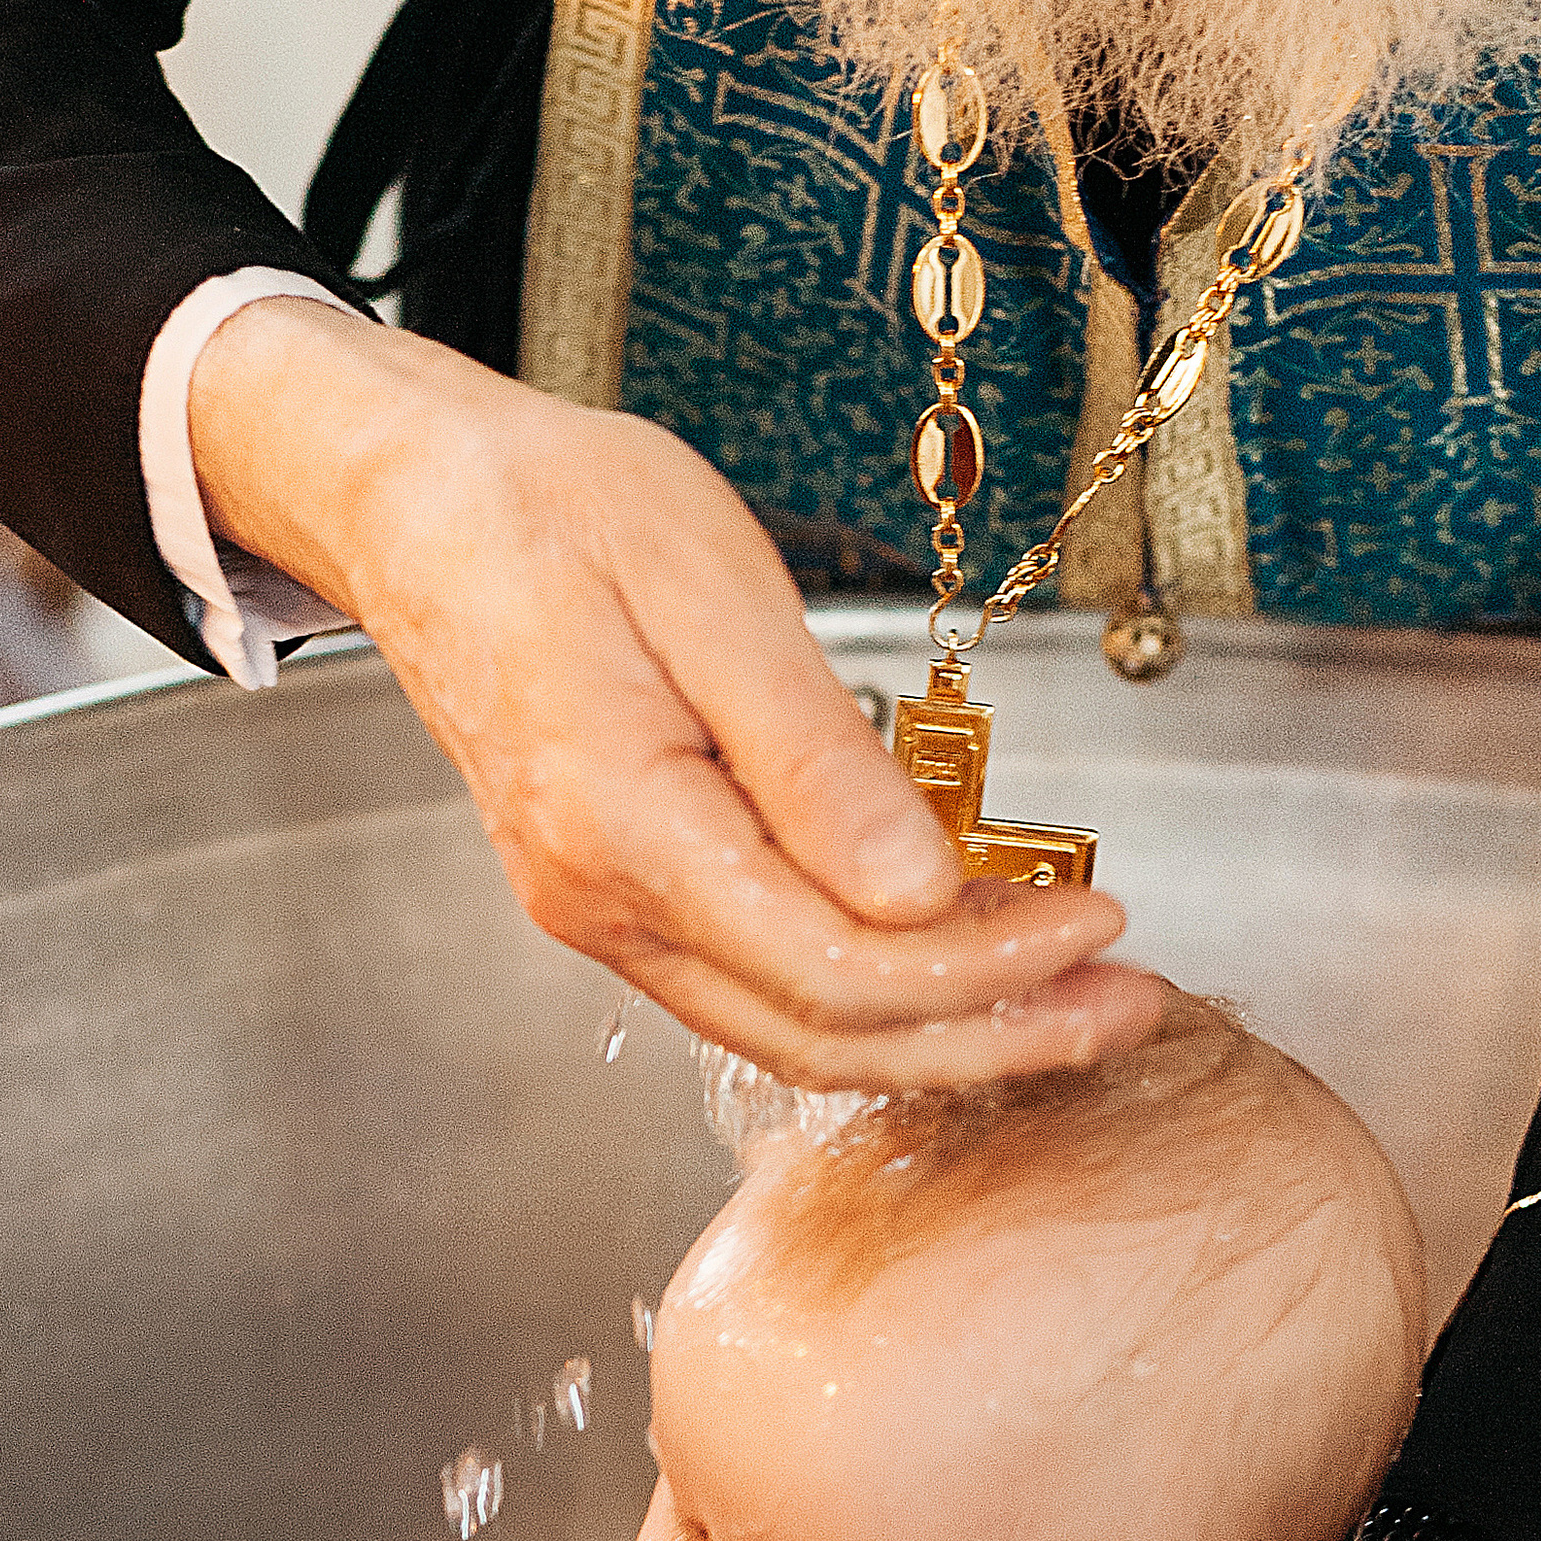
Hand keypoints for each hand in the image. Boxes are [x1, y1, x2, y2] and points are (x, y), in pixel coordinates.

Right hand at [191, 297, 1162, 1089]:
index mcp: (621, 825)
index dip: (983, 971)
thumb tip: (921, 893)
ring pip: (790, 1032)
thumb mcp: (708, 592)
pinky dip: (872, 992)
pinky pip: (757, 985)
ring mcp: (600, 913)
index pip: (836, 966)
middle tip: (1125, 1004)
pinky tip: (958, 952)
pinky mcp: (616, 896)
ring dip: (942, 1031)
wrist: (416, 504)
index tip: (1099, 921)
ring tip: (1071, 996)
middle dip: (991, 1036)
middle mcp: (601, 903)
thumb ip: (814, 757)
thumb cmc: (552, 512)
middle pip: (823, 1036)